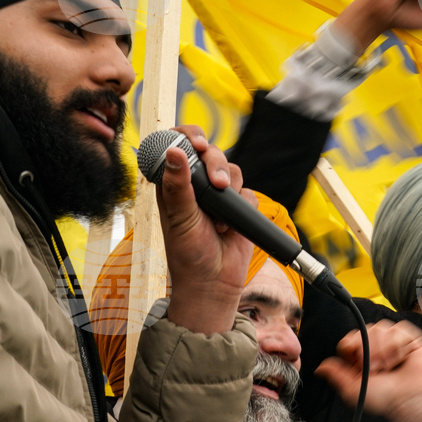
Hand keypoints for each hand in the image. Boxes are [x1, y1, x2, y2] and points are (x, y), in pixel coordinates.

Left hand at [159, 125, 255, 334]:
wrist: (213, 283)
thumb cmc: (187, 254)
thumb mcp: (178, 218)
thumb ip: (177, 185)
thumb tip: (173, 152)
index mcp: (173, 183)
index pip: (178, 146)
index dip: (187, 137)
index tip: (196, 143)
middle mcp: (196, 186)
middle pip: (211, 153)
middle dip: (216, 163)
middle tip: (217, 182)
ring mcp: (219, 197)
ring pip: (232, 171)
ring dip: (230, 187)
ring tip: (220, 215)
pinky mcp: (240, 209)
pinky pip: (248, 194)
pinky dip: (242, 207)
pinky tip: (229, 227)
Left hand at [315, 320, 421, 421]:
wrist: (408, 401)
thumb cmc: (385, 398)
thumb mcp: (353, 390)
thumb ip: (336, 375)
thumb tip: (319, 368)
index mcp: (361, 356)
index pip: (349, 339)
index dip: (352, 349)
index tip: (359, 365)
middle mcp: (376, 346)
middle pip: (364, 331)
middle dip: (368, 352)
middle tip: (376, 369)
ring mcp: (393, 341)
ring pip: (381, 328)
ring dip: (384, 351)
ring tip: (389, 366)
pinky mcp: (410, 338)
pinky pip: (398, 329)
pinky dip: (398, 346)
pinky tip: (400, 359)